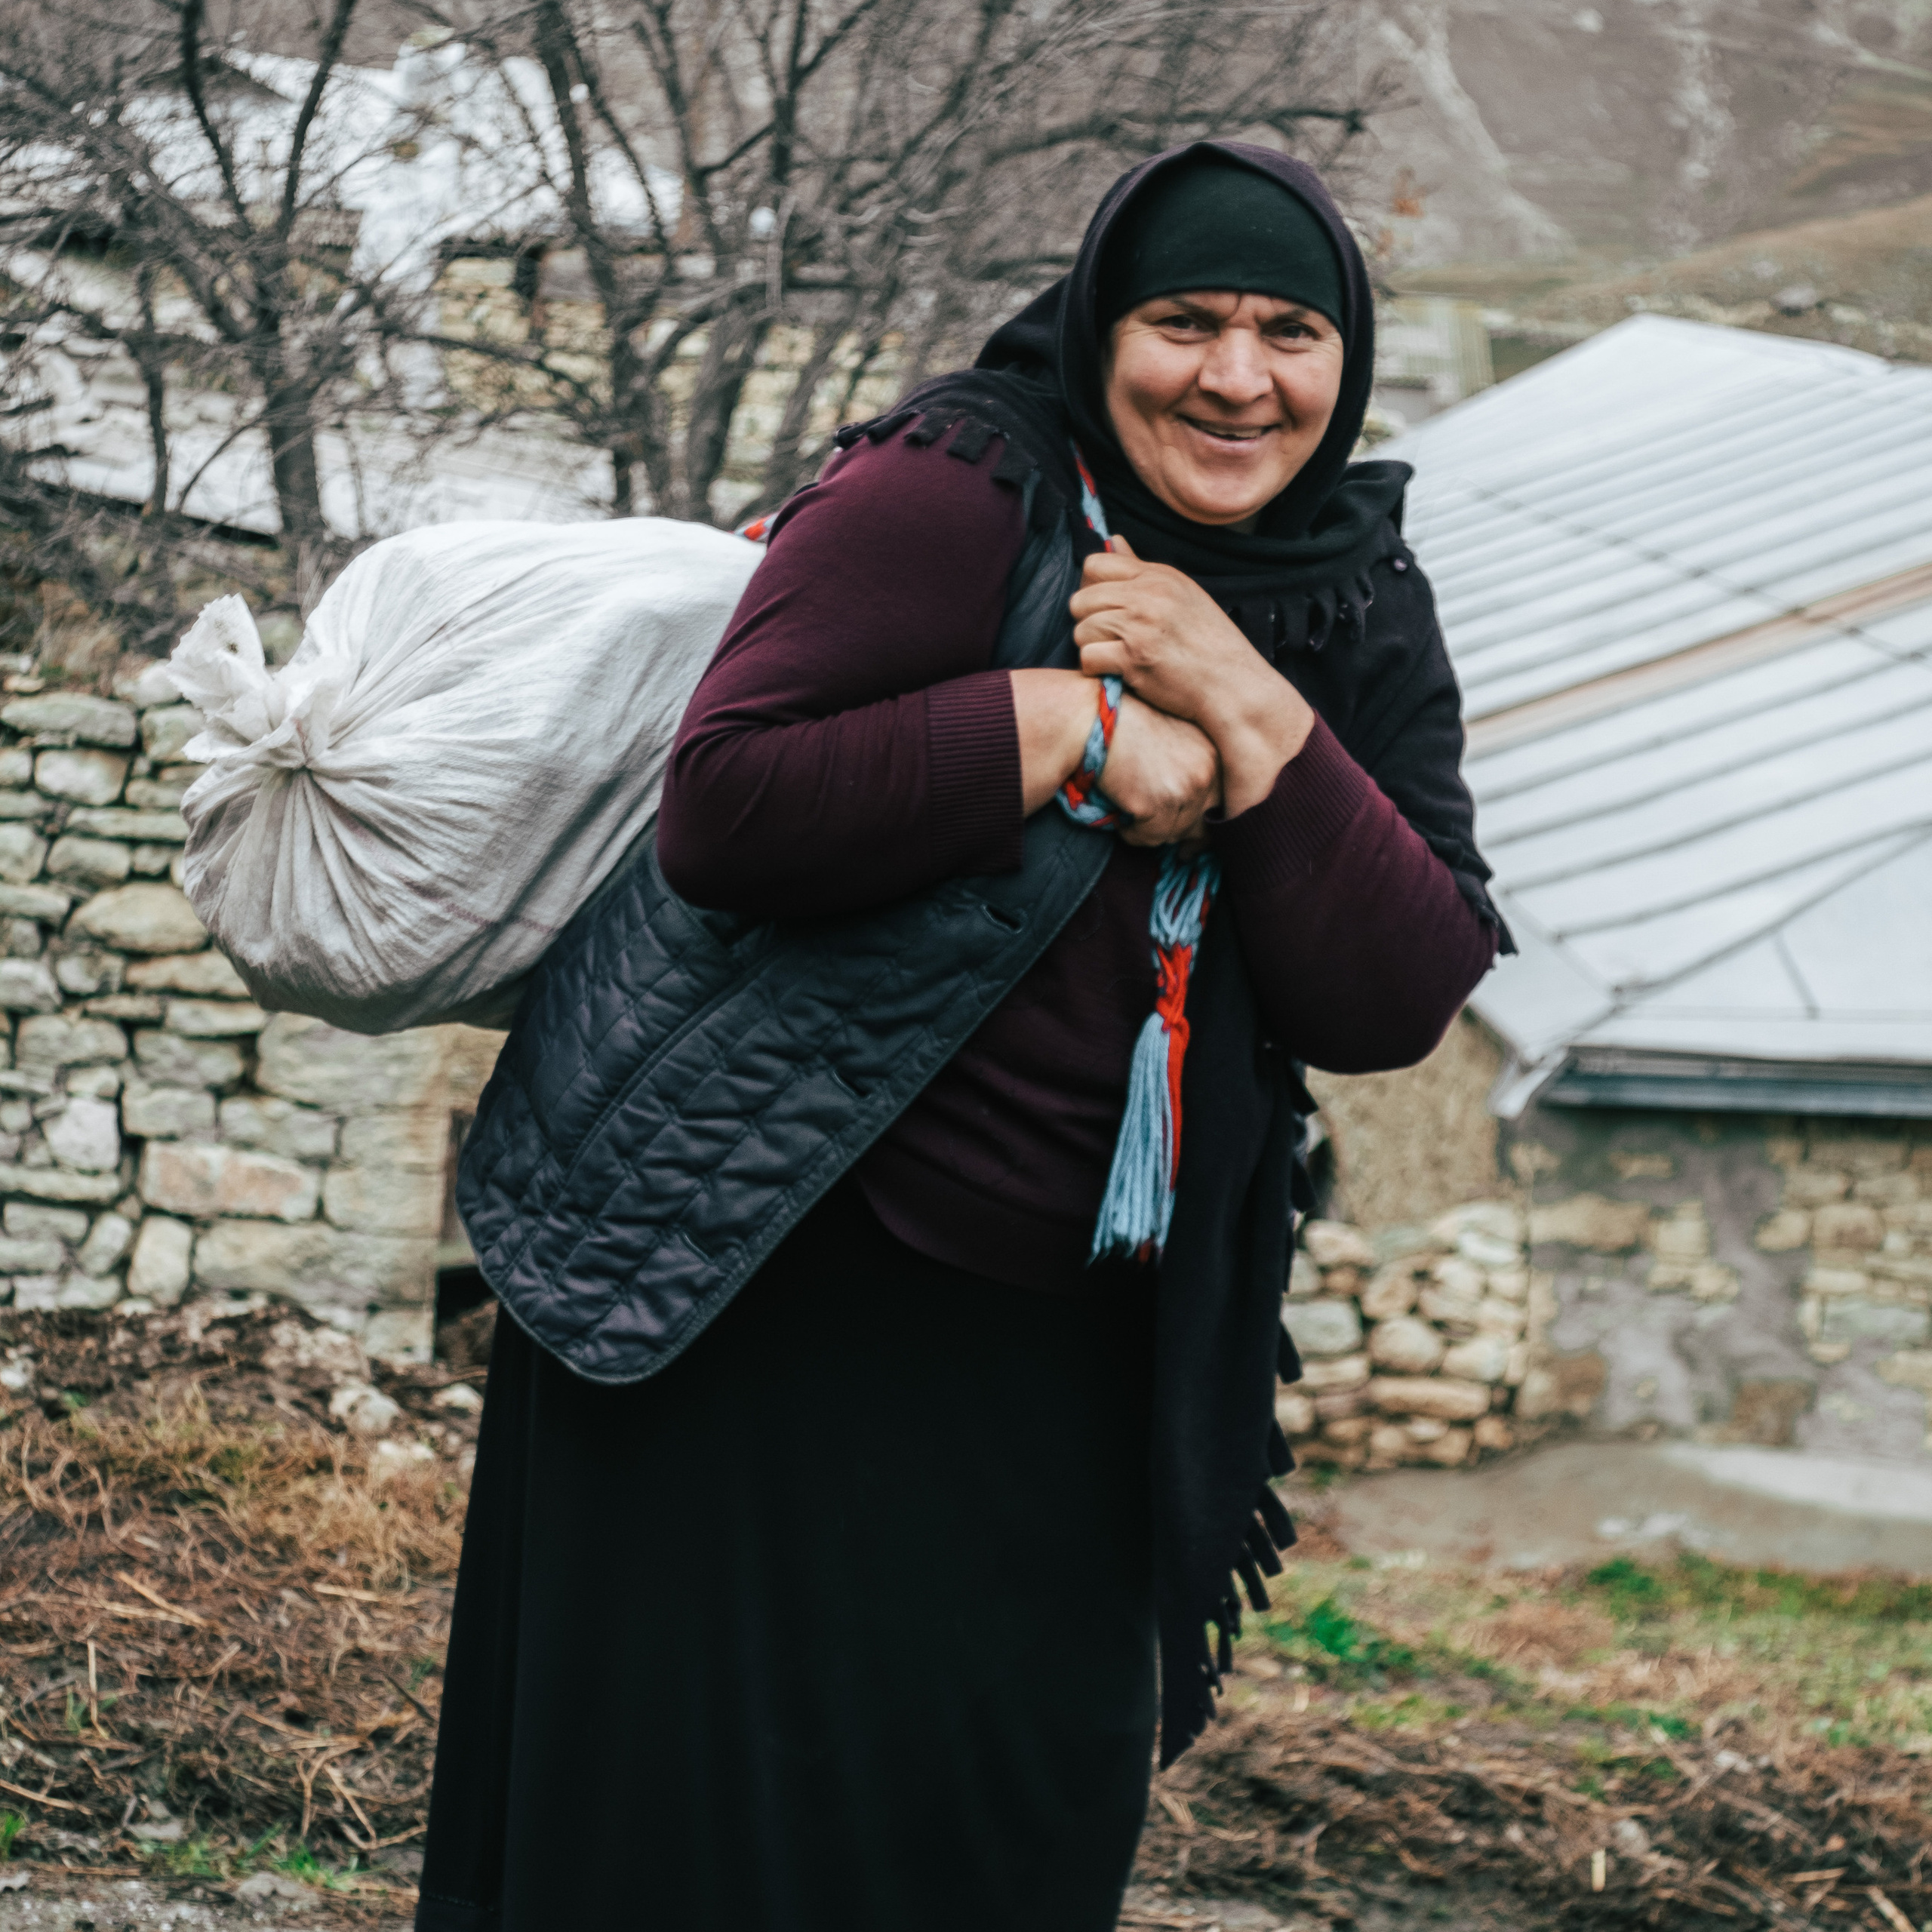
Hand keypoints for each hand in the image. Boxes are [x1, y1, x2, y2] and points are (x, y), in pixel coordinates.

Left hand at [1070, 534, 1314, 815]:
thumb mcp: (1183, 594)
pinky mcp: (1134, 659)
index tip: (1105, 609)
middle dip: (1088, 622)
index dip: (1091, 588)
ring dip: (1092, 648)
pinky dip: (1097, 671)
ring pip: (1081, 631)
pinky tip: (1118, 674)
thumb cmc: (1210, 644)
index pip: (1096, 563)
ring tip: (1117, 658)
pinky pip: (1088, 658)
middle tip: (1109, 640)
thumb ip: (1142, 571)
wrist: (1234, 686)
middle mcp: (1148, 595)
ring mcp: (1140, 627)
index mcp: (1159, 576)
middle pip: (1080, 600)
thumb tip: (1113, 539)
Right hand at [1098, 690, 1220, 847]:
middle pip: (1202, 823)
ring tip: (1130, 814)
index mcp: (1214, 751)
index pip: (1220, 801)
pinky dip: (1133, 834)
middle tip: (1154, 829)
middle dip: (1178, 831)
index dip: (1201, 821)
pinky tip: (1121, 817)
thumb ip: (1189, 768)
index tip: (1190, 838)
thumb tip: (1194, 822)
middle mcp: (1207, 769)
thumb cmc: (1125, 724)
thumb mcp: (1172, 736)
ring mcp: (1186, 787)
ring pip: (1175, 833)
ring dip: (1150, 832)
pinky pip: (1150, 838)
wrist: (1094, 718)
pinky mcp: (1161, 803)